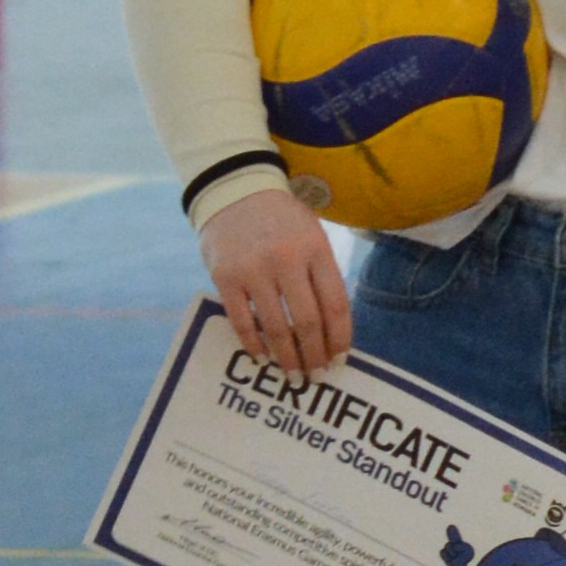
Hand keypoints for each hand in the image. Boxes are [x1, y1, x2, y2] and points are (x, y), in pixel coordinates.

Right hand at [201, 183, 351, 375]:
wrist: (235, 190)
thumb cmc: (283, 220)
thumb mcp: (313, 237)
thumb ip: (322, 276)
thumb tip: (331, 328)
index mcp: (317, 250)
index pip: (337, 305)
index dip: (340, 338)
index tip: (341, 359)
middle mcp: (287, 261)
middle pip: (309, 322)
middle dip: (315, 354)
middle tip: (317, 374)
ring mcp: (254, 269)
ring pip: (276, 326)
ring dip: (287, 357)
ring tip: (293, 375)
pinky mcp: (225, 276)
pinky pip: (242, 320)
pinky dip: (253, 343)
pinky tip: (262, 357)